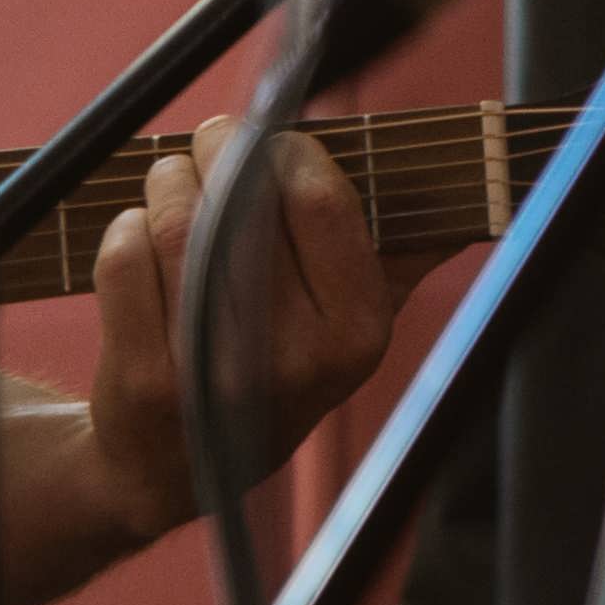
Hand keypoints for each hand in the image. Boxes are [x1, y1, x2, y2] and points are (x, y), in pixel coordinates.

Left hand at [77, 124, 394, 546]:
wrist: (177, 467)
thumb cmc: (276, 367)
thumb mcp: (353, 323)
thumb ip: (406, 252)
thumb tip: (481, 191)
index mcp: (358, 332)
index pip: (323, 202)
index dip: (290, 152)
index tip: (273, 140)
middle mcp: (294, 358)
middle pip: (242, 205)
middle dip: (219, 151)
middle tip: (212, 137)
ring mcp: (214, 373)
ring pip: (175, 224)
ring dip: (167, 183)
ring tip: (172, 180)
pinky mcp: (145, 380)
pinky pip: (124, 260)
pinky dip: (124, 229)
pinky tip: (140, 236)